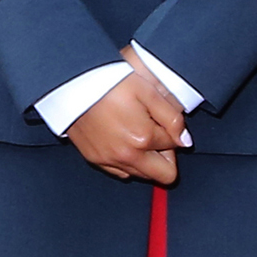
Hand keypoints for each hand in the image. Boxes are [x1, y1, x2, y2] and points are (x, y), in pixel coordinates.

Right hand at [65, 69, 183, 185]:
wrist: (71, 83)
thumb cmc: (108, 81)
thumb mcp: (147, 91)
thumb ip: (172, 118)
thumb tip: (185, 141)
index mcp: (142, 138)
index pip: (175, 146)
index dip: (172, 132)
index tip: (160, 119)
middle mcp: (126, 155)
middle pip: (164, 174)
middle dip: (166, 155)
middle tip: (155, 133)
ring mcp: (108, 160)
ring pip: (142, 174)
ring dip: (145, 159)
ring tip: (135, 132)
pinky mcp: (94, 159)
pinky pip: (120, 171)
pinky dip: (126, 161)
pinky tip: (120, 139)